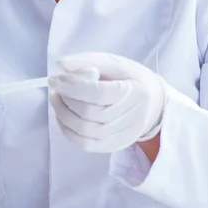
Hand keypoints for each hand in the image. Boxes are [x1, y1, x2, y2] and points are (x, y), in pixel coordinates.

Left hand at [49, 53, 165, 152]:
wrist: (153, 101)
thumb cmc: (130, 78)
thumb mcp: (112, 62)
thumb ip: (88, 61)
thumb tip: (61, 66)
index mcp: (135, 91)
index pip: (99, 93)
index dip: (73, 86)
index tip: (54, 79)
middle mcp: (133, 116)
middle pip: (90, 114)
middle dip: (66, 100)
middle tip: (56, 88)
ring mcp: (125, 135)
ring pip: (86, 132)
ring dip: (64, 115)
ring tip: (58, 99)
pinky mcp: (116, 146)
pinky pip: (86, 145)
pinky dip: (68, 132)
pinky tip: (63, 117)